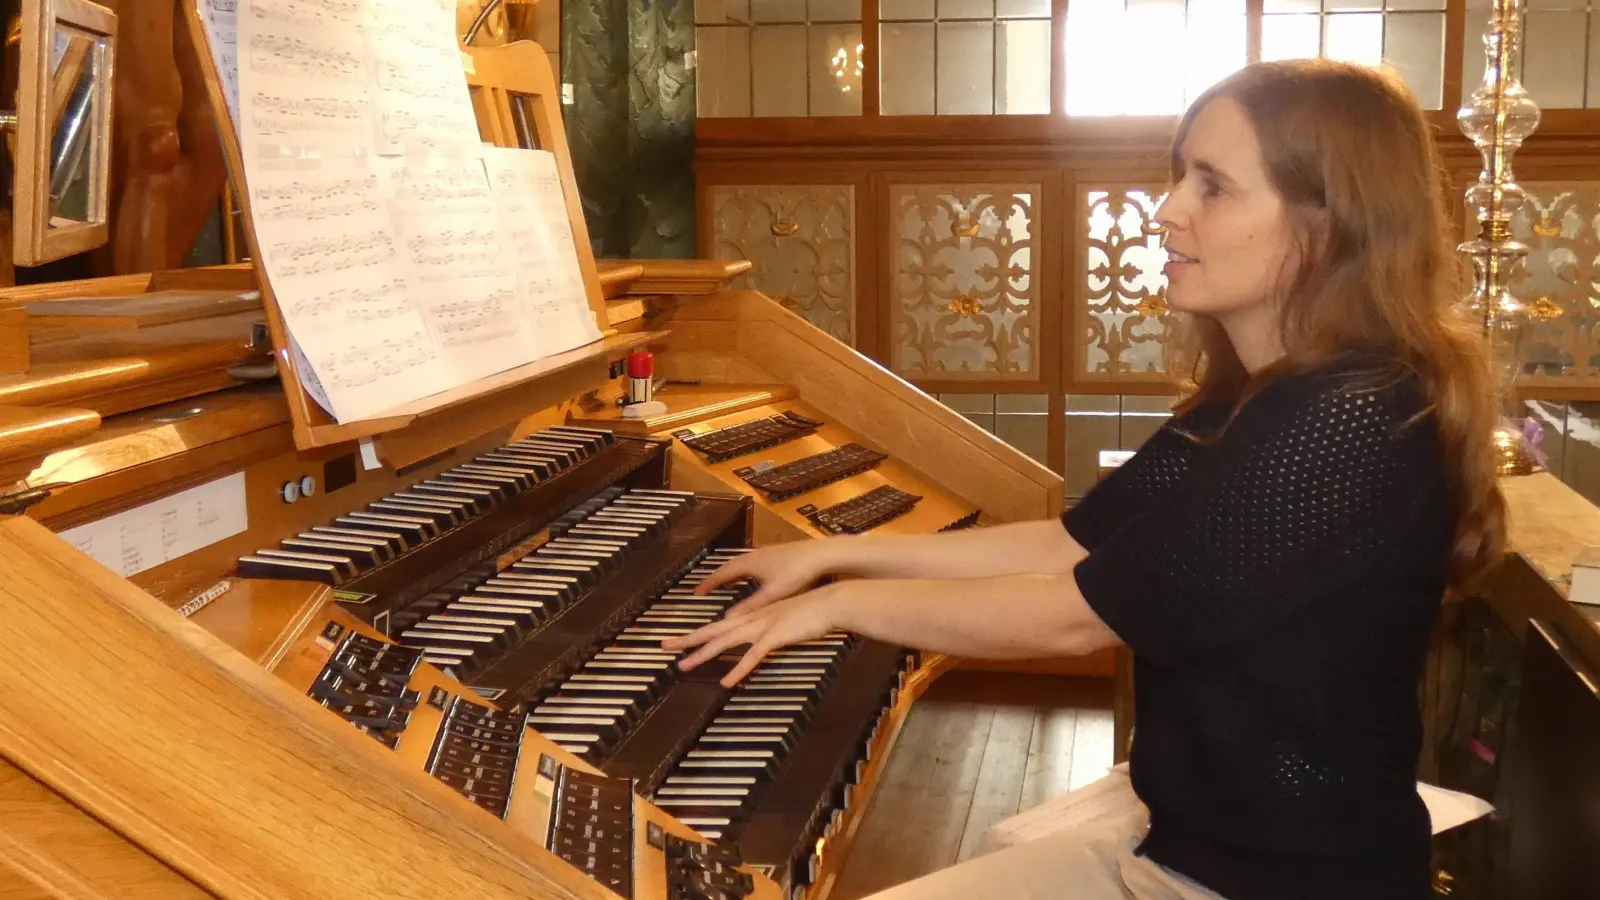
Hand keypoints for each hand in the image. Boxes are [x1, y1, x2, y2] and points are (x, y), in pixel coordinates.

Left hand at [663, 585, 847, 686]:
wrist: (831, 602)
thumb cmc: (812, 612)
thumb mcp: (785, 620)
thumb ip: (769, 629)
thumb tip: (759, 640)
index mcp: (754, 616)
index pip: (719, 626)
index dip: (697, 633)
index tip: (680, 640)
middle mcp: (752, 619)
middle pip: (713, 631)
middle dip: (688, 640)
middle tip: (664, 647)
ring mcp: (762, 627)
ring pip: (725, 642)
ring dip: (703, 654)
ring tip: (684, 666)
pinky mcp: (775, 636)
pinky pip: (752, 656)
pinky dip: (738, 669)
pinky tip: (726, 681)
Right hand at [696, 539, 845, 617]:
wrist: (822, 554)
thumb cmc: (797, 573)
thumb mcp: (772, 594)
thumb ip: (750, 606)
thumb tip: (728, 618)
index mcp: (749, 564)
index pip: (721, 574)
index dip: (708, 584)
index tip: (696, 592)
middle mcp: (754, 555)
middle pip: (729, 566)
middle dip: (717, 578)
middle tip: (707, 588)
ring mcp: (767, 553)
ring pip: (743, 563)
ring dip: (732, 573)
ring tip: (727, 583)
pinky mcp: (779, 553)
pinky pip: (754, 562)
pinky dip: (747, 571)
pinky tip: (755, 577)